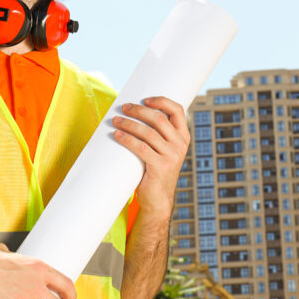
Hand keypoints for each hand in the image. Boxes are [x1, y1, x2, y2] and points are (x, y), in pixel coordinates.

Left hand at [112, 97, 189, 219]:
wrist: (158, 199)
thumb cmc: (156, 170)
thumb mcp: (164, 150)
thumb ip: (159, 134)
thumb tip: (136, 112)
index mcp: (183, 137)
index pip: (178, 110)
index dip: (161, 101)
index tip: (145, 99)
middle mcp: (180, 144)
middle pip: (159, 119)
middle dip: (138, 111)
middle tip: (123, 108)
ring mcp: (172, 156)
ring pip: (148, 132)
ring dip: (129, 124)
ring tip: (115, 121)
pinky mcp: (160, 166)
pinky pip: (141, 148)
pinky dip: (127, 139)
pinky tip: (117, 135)